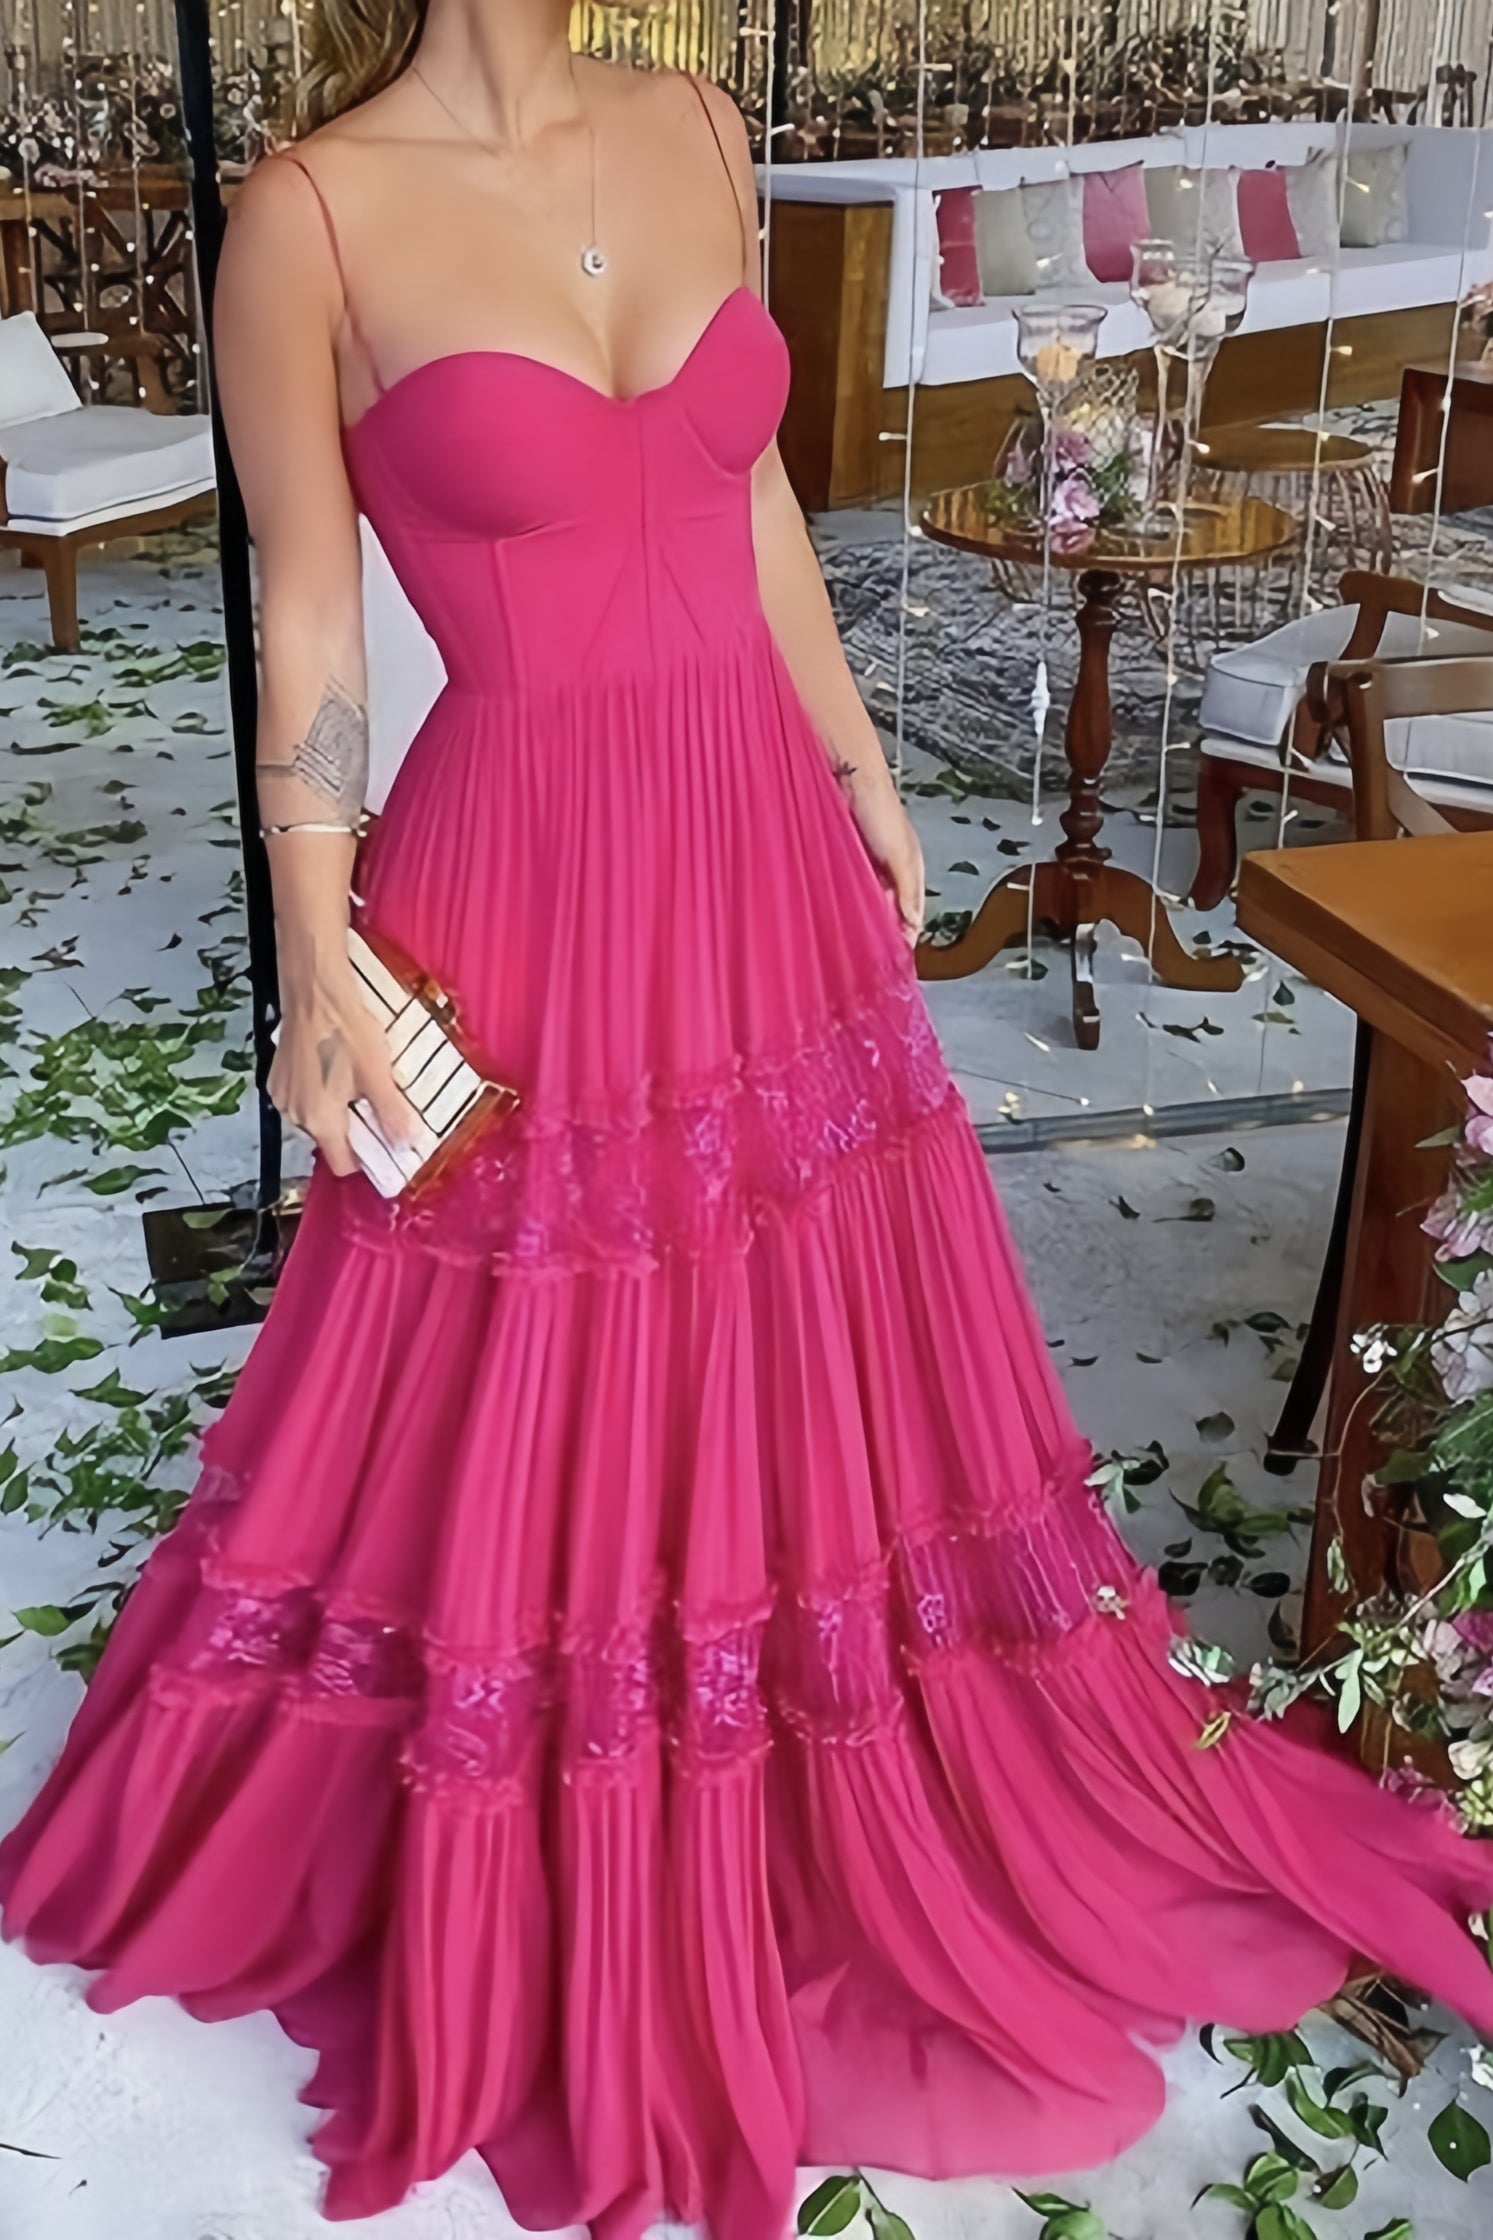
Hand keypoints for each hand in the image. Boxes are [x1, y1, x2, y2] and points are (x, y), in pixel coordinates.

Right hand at [269, 961, 417, 1176]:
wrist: (314, 991)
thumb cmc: (346, 1031)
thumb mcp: (378, 1075)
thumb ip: (392, 1114)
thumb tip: (407, 1144)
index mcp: (320, 1121)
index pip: (343, 1164)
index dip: (367, 1159)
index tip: (386, 1144)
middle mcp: (294, 1115)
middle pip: (330, 1139)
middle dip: (354, 1128)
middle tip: (376, 1102)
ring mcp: (282, 1096)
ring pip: (316, 1117)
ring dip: (336, 1108)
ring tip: (356, 1079)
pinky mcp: (276, 1076)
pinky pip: (302, 1097)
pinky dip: (319, 1091)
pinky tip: (334, 1066)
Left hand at [840, 763, 925, 947]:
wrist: (849, 776)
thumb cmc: (880, 809)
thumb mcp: (901, 853)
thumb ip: (907, 888)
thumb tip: (912, 923)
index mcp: (911, 867)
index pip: (913, 911)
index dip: (905, 933)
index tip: (895, 957)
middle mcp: (890, 867)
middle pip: (890, 908)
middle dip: (883, 929)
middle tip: (869, 954)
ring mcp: (866, 863)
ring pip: (867, 900)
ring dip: (862, 917)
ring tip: (851, 940)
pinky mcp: (843, 856)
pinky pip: (846, 886)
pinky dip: (844, 901)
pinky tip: (835, 913)